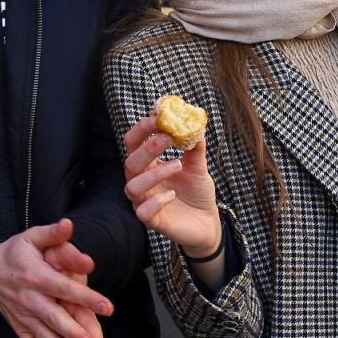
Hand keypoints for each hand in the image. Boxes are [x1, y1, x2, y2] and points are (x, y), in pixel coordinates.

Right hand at [0, 220, 114, 337]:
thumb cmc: (15, 252)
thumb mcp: (31, 237)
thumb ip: (53, 234)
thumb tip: (70, 225)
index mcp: (36, 276)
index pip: (64, 288)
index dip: (86, 297)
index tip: (108, 307)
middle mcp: (30, 299)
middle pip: (54, 318)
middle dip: (73, 333)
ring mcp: (24, 317)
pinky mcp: (20, 328)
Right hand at [120, 113, 222, 260]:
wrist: (208, 221)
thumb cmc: (197, 192)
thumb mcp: (198, 166)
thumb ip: (195, 147)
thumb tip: (195, 124)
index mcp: (149, 165)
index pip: (133, 143)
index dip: (141, 129)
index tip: (157, 116)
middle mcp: (142, 182)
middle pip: (130, 162)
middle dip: (147, 148)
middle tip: (168, 138)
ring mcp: (144, 202)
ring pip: (133, 186)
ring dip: (154, 173)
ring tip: (178, 165)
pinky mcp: (152, 221)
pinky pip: (143, 212)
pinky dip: (156, 201)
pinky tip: (171, 195)